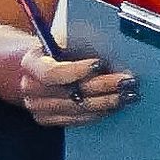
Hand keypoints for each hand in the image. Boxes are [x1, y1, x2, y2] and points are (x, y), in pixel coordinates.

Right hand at [18, 45, 138, 126]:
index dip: (77, 70)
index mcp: (31, 64)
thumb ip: (79, 44)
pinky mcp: (48, 120)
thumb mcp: (63, 39)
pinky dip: (98, 113)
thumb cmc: (56, 48)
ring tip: (128, 95)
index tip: (100, 63)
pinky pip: (78, 120)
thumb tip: (110, 50)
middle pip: (70, 94)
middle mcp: (31, 89)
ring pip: (78, 109)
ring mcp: (38, 108)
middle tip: (126, 81)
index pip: (52, 73)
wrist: (38, 66)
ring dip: (106, 102)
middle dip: (103, 87)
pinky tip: (114, 104)